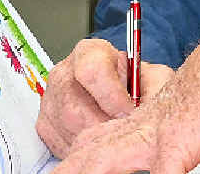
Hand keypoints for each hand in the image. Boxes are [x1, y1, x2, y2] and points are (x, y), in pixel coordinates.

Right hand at [36, 38, 173, 157]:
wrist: (123, 96)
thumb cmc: (137, 84)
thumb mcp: (154, 78)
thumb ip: (154, 86)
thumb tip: (149, 106)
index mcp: (91, 53)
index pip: (91, 71)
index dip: (112, 96)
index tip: (129, 111)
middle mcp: (64, 73)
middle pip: (76, 107)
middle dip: (105, 124)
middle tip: (125, 129)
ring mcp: (50, 99)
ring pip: (69, 129)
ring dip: (96, 138)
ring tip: (116, 134)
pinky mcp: (44, 125)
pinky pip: (61, 144)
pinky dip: (84, 147)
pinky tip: (101, 139)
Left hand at [53, 9, 199, 173]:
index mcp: (156, 120)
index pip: (108, 140)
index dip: (87, 156)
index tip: (73, 165)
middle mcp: (150, 126)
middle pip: (94, 150)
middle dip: (72, 166)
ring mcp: (160, 134)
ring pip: (106, 160)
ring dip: (86, 169)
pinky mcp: (180, 142)